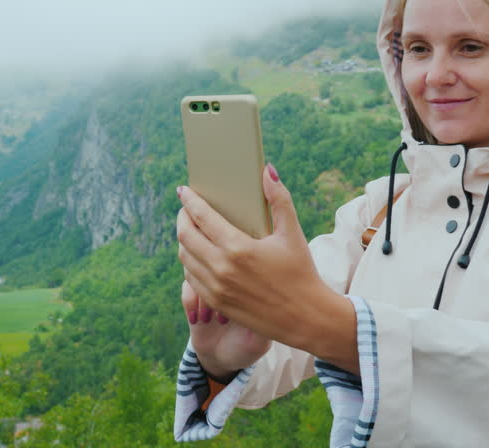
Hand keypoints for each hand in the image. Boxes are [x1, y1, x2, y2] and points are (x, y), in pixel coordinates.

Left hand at [177, 164, 357, 371]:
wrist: (306, 318)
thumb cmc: (301, 272)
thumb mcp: (292, 233)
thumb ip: (279, 199)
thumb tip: (267, 170)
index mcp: (238, 248)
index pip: (201, 217)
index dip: (189, 201)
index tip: (183, 190)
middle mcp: (222, 268)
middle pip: (185, 236)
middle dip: (182, 218)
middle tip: (186, 209)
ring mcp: (217, 288)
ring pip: (185, 257)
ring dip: (184, 240)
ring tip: (192, 229)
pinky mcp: (217, 303)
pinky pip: (191, 278)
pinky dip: (190, 262)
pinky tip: (198, 254)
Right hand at [182, 278, 269, 380]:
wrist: (220, 357)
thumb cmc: (245, 348)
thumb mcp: (260, 342)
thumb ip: (264, 326)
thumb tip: (264, 305)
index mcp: (251, 290)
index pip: (246, 273)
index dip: (238, 292)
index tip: (235, 319)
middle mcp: (232, 284)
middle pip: (221, 268)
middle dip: (218, 295)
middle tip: (223, 321)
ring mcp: (213, 286)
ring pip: (202, 272)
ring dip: (202, 297)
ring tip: (208, 320)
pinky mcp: (195, 294)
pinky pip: (187, 285)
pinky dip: (190, 302)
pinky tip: (197, 321)